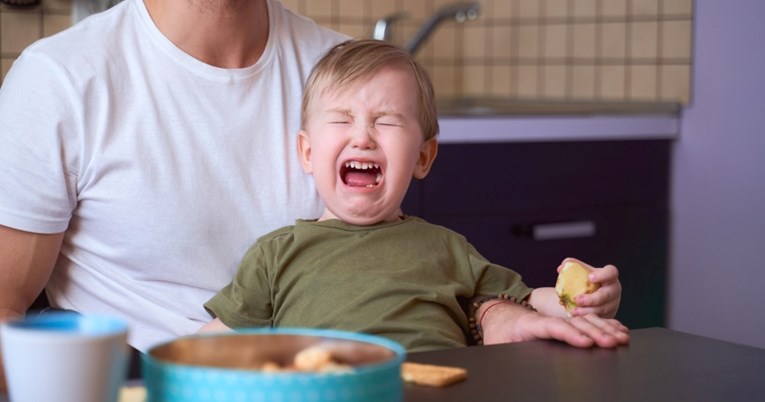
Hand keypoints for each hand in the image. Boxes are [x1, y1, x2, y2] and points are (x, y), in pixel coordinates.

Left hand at [480, 301, 628, 347]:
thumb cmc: (497, 333)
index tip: (586, 342)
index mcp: (528, 324)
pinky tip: (619, 331)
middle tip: (613, 342)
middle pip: (574, 323)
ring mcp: (557, 319)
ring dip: (604, 328)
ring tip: (622, 338)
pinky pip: (586, 322)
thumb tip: (516, 365)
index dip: (570, 334)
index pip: (552, 327)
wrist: (497, 315)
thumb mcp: (495, 345)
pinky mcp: (563, 322)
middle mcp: (546, 319)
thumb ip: (505, 351)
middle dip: (595, 332)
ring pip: (584, 320)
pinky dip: (604, 325)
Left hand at [559, 258, 621, 318]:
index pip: (611, 272)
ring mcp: (612, 304)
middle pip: (607, 294)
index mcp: (609, 276)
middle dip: (592, 298)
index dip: (603, 275)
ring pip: (602, 309)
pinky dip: (588, 318)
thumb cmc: (584, 281)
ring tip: (574, 311)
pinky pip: (599, 318)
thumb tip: (561, 268)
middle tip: (578, 300)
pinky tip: (577, 318)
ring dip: (588, 311)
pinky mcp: (608, 316)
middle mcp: (613, 290)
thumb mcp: (579, 272)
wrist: (586, 297)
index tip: (590, 277)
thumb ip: (570, 265)